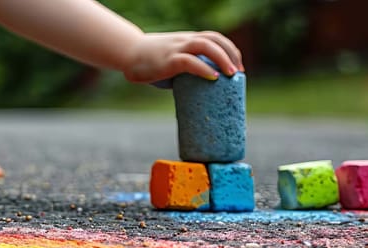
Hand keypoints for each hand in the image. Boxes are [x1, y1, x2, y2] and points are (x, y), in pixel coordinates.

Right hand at [124, 31, 244, 83]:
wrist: (128, 54)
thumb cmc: (149, 61)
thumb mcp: (171, 61)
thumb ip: (185, 70)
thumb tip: (198, 91)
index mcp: (187, 40)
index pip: (214, 38)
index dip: (229, 49)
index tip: (238, 64)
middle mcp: (185, 41)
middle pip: (214, 40)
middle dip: (231, 54)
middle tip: (239, 72)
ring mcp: (177, 49)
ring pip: (206, 46)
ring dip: (223, 58)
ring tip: (232, 74)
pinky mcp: (169, 60)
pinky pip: (190, 61)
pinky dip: (204, 68)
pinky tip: (213, 77)